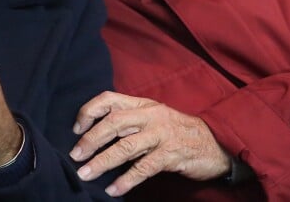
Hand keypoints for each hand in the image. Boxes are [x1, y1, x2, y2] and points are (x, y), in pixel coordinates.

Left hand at [70, 91, 230, 196]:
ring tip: (86, 174)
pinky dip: (126, 180)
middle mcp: (150, 115)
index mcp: (143, 103)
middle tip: (75, 155)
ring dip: (102, 162)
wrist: (214, 143)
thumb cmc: (177, 129)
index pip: (110, 99)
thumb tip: (97, 130)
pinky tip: (113, 189)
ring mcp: (161, 134)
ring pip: (125, 146)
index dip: (90, 111)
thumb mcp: (153, 116)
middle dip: (91, 139)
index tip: (76, 128)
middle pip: (114, 122)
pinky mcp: (171, 155)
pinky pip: (143, 168)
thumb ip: (130, 119)